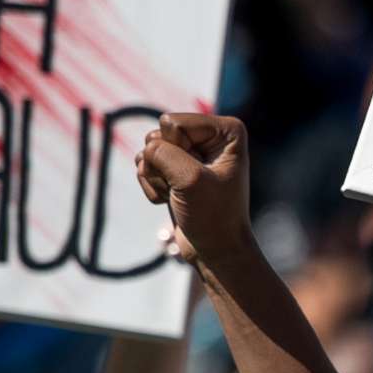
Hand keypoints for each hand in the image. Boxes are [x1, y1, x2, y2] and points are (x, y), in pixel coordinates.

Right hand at [135, 113, 251, 270]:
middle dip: (164, 165)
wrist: (215, 250)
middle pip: (159, 135)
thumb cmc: (212, 215)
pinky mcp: (175, 168)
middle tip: (187, 188)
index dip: (177, 152)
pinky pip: (146, 165)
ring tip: (180, 195)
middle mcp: (210, 136)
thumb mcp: (189, 179)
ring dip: (157, 178)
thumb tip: (145, 150)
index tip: (199, 175)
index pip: (172, 123)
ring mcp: (191, 152)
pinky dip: (153, 187)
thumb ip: (161, 153)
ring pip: (149, 150)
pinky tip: (171, 200)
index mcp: (226, 130)